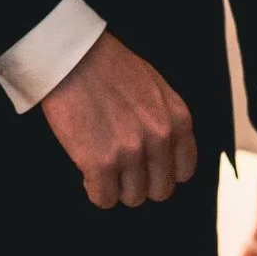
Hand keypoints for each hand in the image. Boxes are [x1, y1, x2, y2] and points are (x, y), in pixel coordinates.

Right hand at [39, 31, 197, 208]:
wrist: (72, 56)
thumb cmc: (108, 65)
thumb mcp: (154, 87)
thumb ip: (165, 119)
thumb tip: (163, 152)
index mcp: (178, 118)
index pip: (184, 171)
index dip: (162, 172)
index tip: (146, 167)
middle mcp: (160, 137)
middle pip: (160, 190)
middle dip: (140, 183)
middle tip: (121, 169)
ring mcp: (131, 152)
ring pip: (132, 198)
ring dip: (116, 186)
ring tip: (101, 166)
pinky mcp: (101, 163)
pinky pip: (104, 199)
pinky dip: (94, 190)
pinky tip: (87, 171)